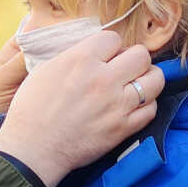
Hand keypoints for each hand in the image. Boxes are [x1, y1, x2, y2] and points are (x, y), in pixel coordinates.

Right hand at [0, 31, 161, 186]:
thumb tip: (96, 50)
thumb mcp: (47, 69)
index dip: (110, 47)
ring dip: (147, 80)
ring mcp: (117, 104)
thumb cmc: (32, 109)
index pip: (114, 38)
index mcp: (82, 59)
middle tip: (124, 69)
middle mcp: (103, 78)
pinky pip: (151, 109)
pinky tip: (133, 106)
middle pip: (141, 54)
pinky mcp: (123, 128)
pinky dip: (145, 106)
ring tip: (135, 85)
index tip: (105, 57)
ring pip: (155, 80)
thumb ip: (75, 55)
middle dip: (133, 59)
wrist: (33, 148)